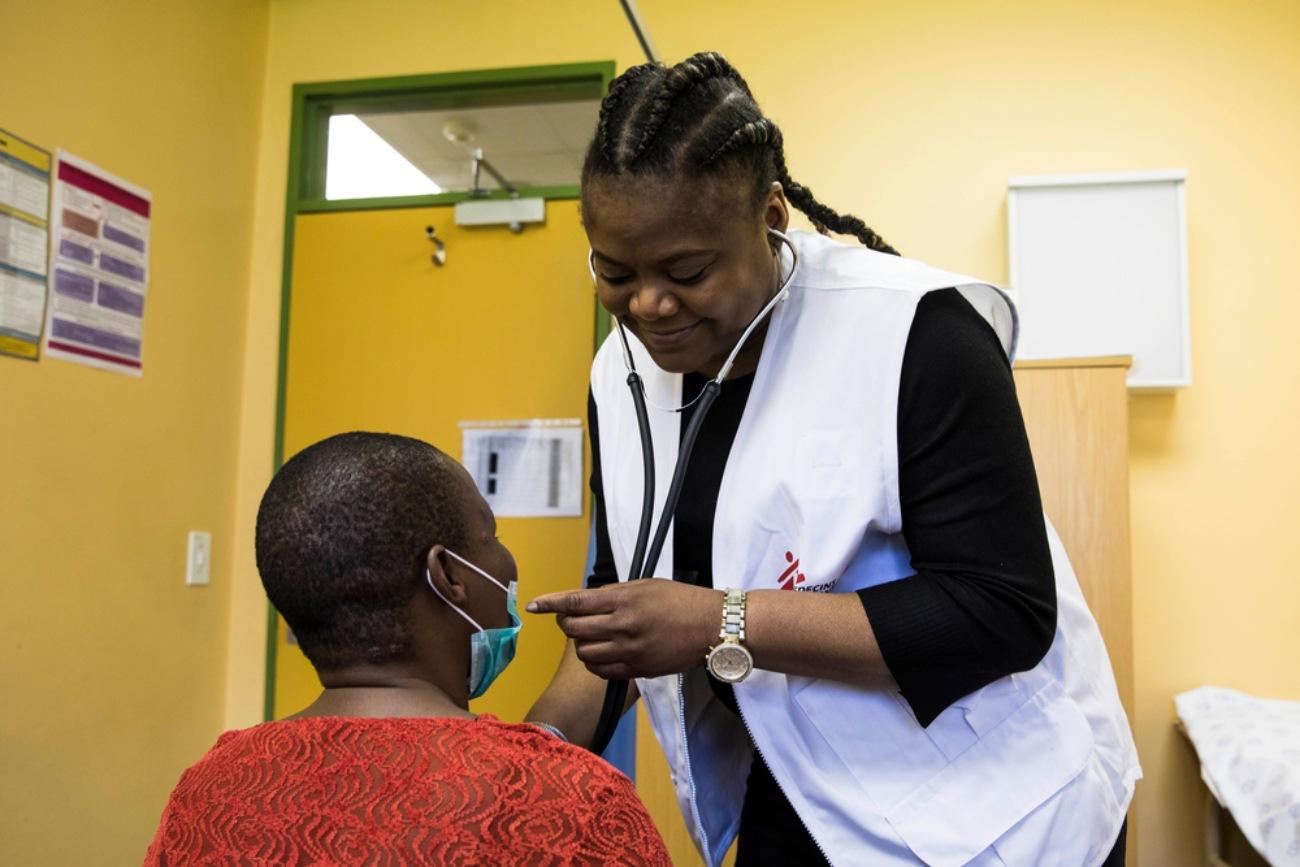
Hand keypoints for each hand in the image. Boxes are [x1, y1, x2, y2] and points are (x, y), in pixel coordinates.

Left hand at [527, 580, 722, 679]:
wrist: (712, 627)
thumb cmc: (682, 601)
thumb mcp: (646, 586)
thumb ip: (614, 594)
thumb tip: (586, 602)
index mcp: (625, 600)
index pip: (576, 602)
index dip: (551, 603)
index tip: (533, 605)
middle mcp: (623, 626)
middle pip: (574, 629)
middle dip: (567, 624)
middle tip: (573, 619)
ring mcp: (630, 651)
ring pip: (585, 652)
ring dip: (581, 643)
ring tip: (592, 635)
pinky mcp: (638, 670)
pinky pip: (601, 671)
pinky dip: (594, 662)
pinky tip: (602, 653)